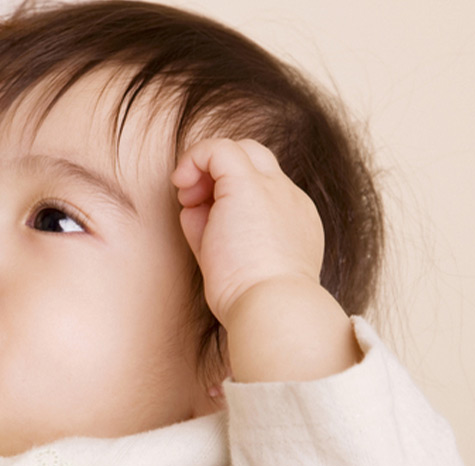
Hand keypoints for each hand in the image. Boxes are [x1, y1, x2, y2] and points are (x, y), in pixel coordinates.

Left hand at [171, 138, 324, 327]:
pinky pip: (219, 148)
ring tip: (188, 198)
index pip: (260, 190)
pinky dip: (194, 158)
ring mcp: (274, 189)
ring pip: (241, 150)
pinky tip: (181, 183)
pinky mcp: (249, 185)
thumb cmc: (252, 301)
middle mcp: (289, 199)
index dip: (225, 197)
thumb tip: (192, 209)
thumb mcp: (232, 263)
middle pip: (256, 161)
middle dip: (220, 174)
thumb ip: (214, 231)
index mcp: (293, 222)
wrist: (271, 308)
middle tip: (195, 203)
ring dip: (206, 168)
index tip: (205, 224)